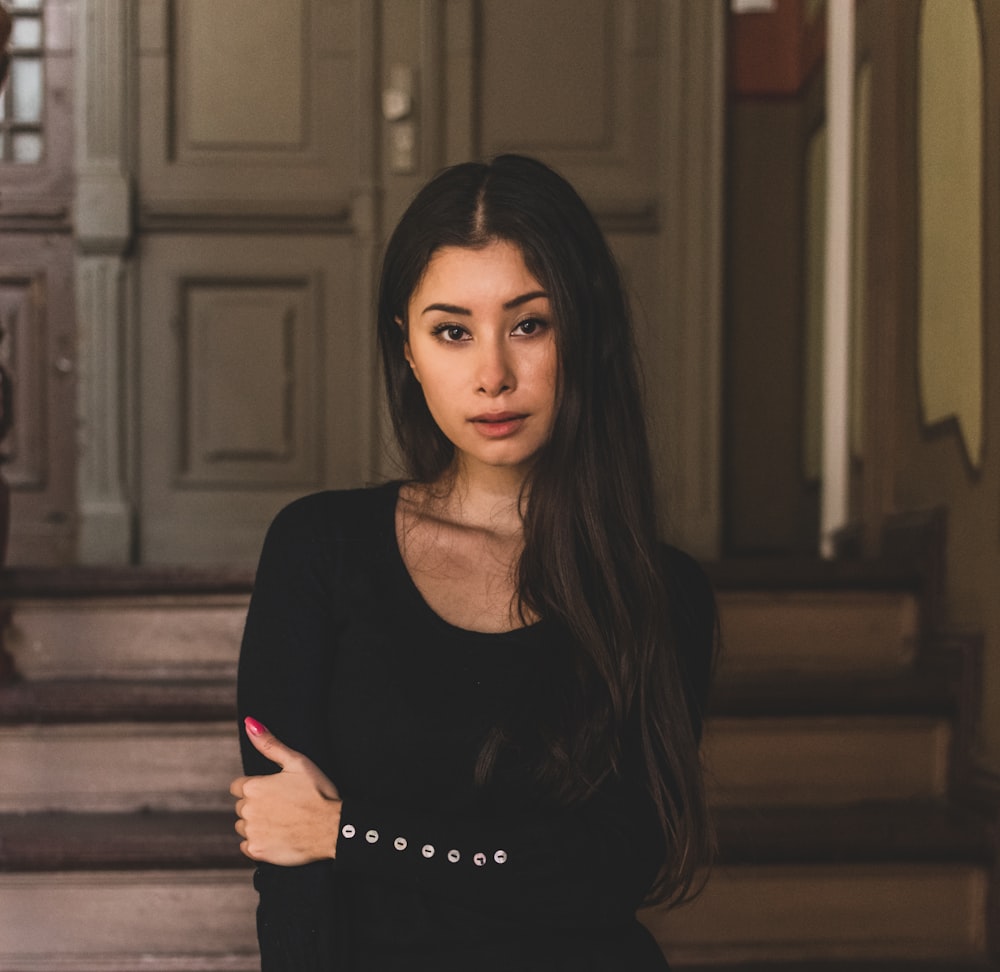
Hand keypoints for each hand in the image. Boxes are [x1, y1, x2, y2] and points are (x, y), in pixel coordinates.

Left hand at [230, 717, 341, 864]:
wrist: (332, 828)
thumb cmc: (318, 792)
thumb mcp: (297, 762)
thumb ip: (270, 744)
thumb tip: (249, 723)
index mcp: (253, 787)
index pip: (238, 787)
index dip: (257, 787)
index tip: (275, 790)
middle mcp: (247, 810)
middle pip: (241, 807)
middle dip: (257, 805)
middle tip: (283, 805)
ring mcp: (252, 832)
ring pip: (244, 826)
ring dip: (257, 823)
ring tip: (282, 820)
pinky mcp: (257, 852)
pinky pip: (247, 846)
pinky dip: (259, 842)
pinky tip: (278, 836)